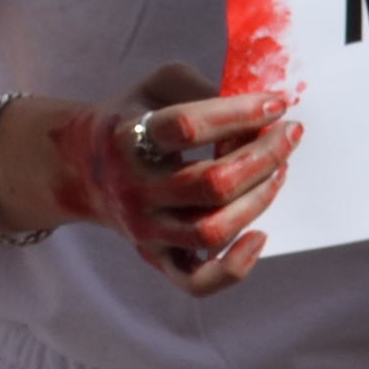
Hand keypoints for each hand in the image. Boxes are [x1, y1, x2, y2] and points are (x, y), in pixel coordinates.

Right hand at [39, 65, 293, 289]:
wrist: (81, 167)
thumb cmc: (132, 120)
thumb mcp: (153, 87)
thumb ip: (199, 87)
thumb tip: (257, 107)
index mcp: (126, 137)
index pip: (186, 126)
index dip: (240, 113)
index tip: (278, 103)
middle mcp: (133, 186)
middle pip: (213, 183)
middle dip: (264, 157)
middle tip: (288, 135)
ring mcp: (144, 227)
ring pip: (213, 229)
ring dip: (260, 200)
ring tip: (278, 173)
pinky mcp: (155, 256)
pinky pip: (198, 281)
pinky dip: (235, 268)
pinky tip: (259, 237)